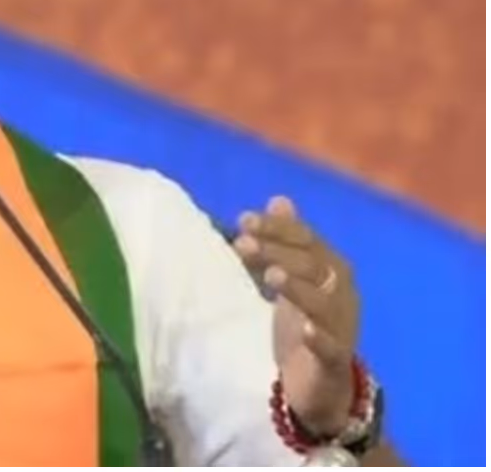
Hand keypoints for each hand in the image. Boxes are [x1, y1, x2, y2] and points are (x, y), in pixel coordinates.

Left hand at [232, 197, 360, 435]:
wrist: (320, 385)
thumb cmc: (302, 324)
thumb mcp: (290, 279)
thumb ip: (284, 242)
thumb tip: (278, 200)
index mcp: (331, 270)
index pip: (307, 240)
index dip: (278, 229)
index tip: (244, 219)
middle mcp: (342, 294)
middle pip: (314, 266)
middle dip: (279, 251)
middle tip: (243, 242)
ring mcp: (341, 328)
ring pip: (324, 303)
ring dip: (298, 287)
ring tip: (271, 274)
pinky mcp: (336, 362)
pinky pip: (332, 348)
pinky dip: (319, 338)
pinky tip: (303, 329)